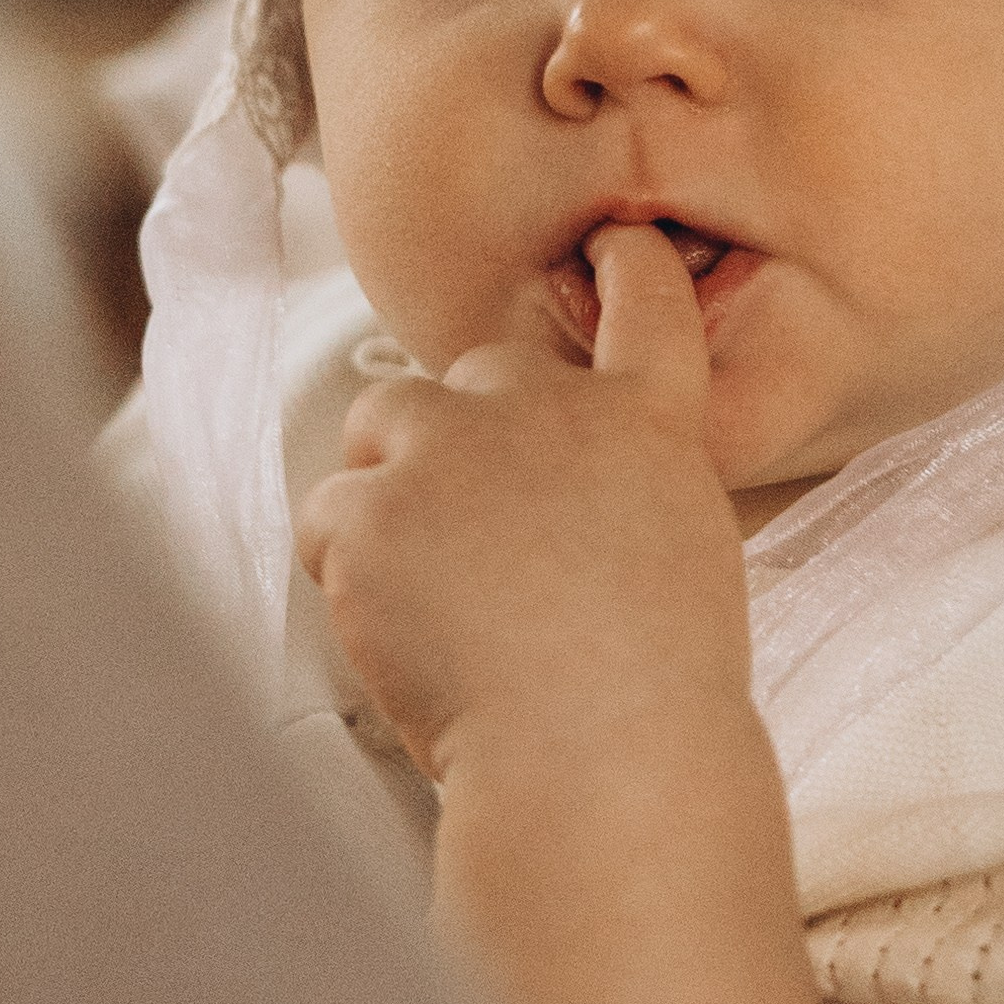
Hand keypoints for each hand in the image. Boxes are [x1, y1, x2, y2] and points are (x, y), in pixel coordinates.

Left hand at [299, 225, 751, 781]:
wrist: (599, 756)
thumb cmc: (651, 695)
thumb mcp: (678, 560)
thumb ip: (617, 495)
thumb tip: (552, 503)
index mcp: (644, 425)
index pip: (645, 305)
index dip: (626, 266)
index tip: (614, 246)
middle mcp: (544, 409)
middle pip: (472, 375)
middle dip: (459, 439)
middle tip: (474, 547)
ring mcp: (449, 450)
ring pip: (380, 428)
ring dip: (388, 489)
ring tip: (429, 592)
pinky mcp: (367, 508)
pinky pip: (326, 515)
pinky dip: (345, 571)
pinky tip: (400, 630)